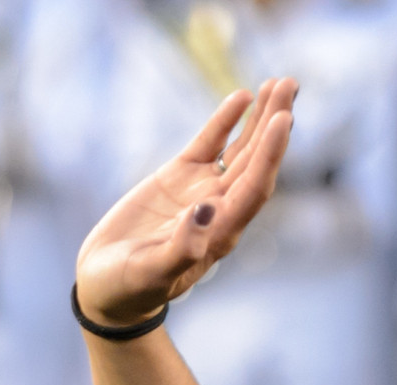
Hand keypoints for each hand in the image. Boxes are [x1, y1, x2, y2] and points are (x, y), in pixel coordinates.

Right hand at [74, 79, 297, 329]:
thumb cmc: (129, 289)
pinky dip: (225, 122)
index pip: (254, 188)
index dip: (271, 154)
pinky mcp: (179, 178)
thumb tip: (206, 210)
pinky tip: (243, 98)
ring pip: (239, 149)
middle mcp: (219, 209)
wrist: (106, 287)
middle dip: (275, 122)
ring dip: (260, 119)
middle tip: (290, 84)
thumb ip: (182, 248)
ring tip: (280, 84)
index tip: (284, 119)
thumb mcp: (151, 274)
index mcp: (220, 233)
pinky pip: (209, 145)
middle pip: (256, 161)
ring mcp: (200, 191)